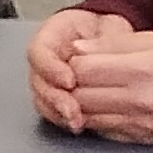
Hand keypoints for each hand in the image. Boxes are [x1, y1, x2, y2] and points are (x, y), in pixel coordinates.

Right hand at [26, 9, 120, 127]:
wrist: (114, 46)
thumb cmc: (110, 34)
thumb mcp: (112, 28)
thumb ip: (103, 40)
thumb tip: (92, 51)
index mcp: (52, 34)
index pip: (40, 50)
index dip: (51, 68)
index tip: (70, 81)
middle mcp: (44, 59)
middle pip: (37, 80)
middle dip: (54, 98)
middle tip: (72, 110)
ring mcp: (47, 80)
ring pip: (41, 99)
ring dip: (58, 113)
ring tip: (76, 122)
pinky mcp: (56, 99)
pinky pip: (52, 112)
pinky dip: (64, 120)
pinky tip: (78, 125)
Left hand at [57, 29, 152, 144]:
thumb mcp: (151, 41)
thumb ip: (111, 43)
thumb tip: (76, 48)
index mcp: (141, 69)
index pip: (85, 69)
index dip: (72, 63)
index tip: (76, 59)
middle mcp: (138, 99)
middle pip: (80, 94)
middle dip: (70, 84)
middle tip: (74, 76)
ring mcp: (137, 123)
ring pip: (86, 115)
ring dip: (77, 104)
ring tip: (85, 90)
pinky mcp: (136, 138)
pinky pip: (100, 130)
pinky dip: (92, 118)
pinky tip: (97, 107)